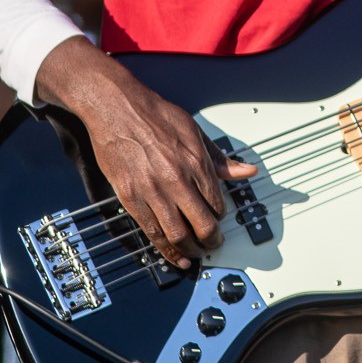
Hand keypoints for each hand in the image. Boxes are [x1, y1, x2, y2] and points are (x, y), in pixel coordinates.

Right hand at [35, 37, 259, 269]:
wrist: (116, 107)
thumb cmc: (153, 115)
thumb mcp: (193, 131)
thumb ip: (218, 158)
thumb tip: (245, 171)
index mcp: (195, 163)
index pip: (217, 204)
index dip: (221, 217)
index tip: (219, 220)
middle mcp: (175, 180)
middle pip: (202, 224)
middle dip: (211, 240)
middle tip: (213, 244)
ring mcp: (152, 191)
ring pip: (177, 235)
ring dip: (190, 250)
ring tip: (196, 254)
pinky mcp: (130, 197)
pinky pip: (151, 232)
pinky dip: (165, 250)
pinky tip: (174, 255)